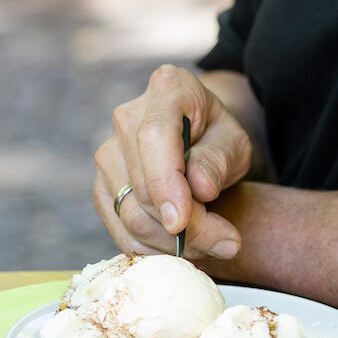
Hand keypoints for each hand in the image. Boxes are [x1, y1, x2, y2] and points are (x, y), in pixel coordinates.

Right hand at [94, 65, 251, 262]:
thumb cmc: (218, 137)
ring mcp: (108, 152)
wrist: (198, 140)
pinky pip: (120, 229)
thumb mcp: (234, 142)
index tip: (182, 223)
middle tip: (226, 242)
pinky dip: (152, 248)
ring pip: (130, 214)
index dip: (165, 182)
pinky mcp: (102, 185)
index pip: (154, 136)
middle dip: (186, 227)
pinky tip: (182, 248)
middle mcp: (128, 117)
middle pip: (144, 185)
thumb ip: (219, 160)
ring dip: (171, 243)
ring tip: (211, 244)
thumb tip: (199, 187)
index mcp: (168, 89)